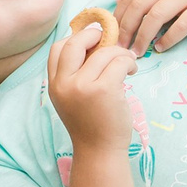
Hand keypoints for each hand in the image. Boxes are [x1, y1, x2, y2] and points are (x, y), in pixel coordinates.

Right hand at [46, 18, 136, 150]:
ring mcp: (83, 86)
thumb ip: (75, 74)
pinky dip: (129, 62)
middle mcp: (64, 84)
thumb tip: (96, 43)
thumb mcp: (72, 98)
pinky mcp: (104, 90)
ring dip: (120, 53)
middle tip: (109, 40)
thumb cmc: (91, 124)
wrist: (99, 151)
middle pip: (75, 42)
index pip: (57, 48)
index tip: (92, 40)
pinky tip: (132, 70)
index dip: (75, 37)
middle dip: (95, 35)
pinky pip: (119, 62)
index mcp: (54, 85)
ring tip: (127, 63)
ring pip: (104, 52)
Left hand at [113, 0, 186, 55]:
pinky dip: (168, 38)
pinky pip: (181, 25)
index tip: (111, 35)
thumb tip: (117, 1)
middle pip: (139, 5)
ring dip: (143, 36)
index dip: (118, 16)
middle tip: (120, 48)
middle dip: (126, 29)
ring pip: (157, 15)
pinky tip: (161, 48)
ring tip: (138, 52)